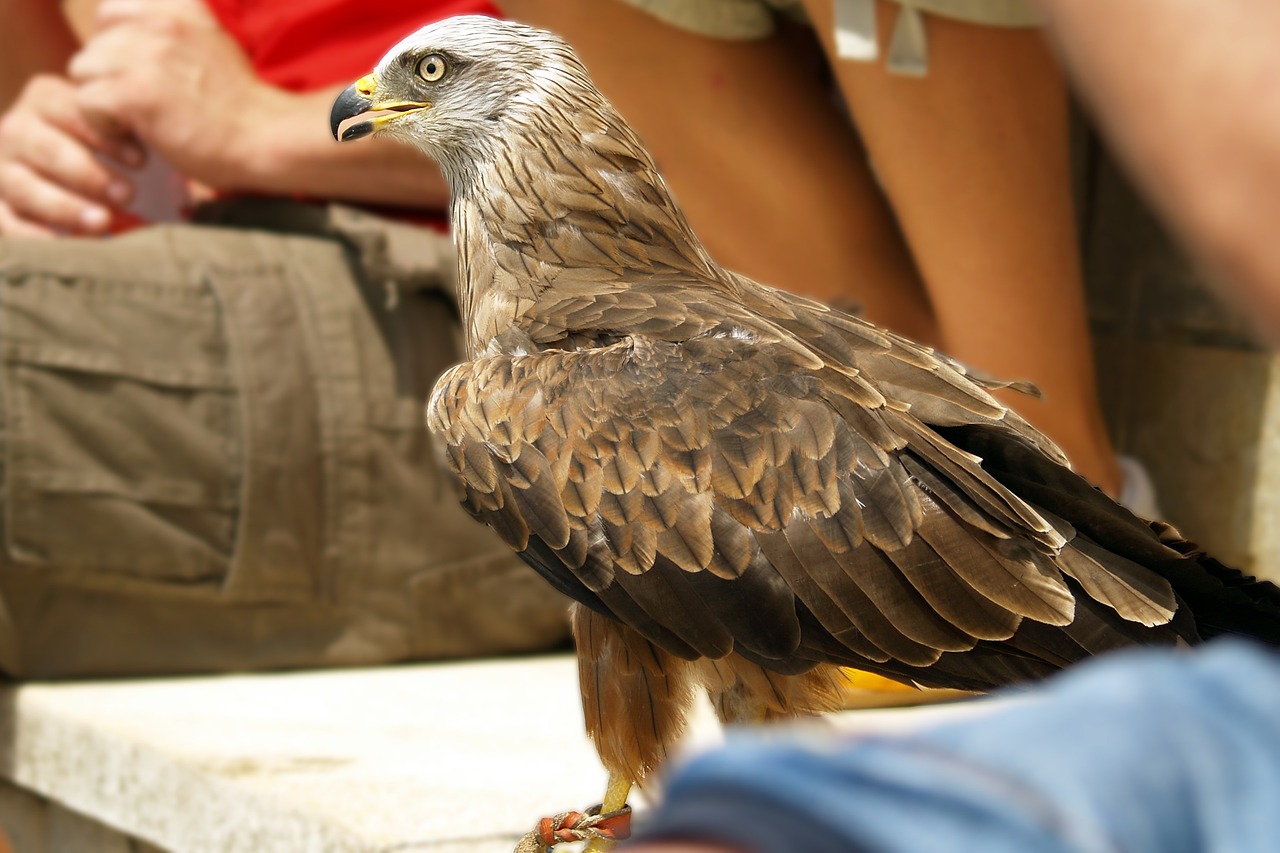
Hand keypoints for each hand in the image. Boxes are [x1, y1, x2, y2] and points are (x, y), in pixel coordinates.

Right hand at [0, 73, 142, 237]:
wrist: (80, 179)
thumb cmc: (110, 153)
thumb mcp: (120, 132)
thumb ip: (131, 123)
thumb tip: (161, 130)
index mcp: (46, 100)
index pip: (70, 110)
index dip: (105, 136)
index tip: (142, 162)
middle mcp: (17, 130)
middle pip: (44, 148)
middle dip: (87, 173)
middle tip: (128, 195)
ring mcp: (2, 169)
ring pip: (21, 185)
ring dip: (63, 206)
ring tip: (103, 223)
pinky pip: (4, 220)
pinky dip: (31, 234)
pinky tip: (63, 244)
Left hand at [68, 0, 285, 190]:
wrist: (267, 138)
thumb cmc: (240, 104)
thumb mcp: (209, 42)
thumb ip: (172, 31)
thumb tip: (126, 37)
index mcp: (177, 6)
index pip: (111, 13)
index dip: (118, 48)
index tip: (144, 75)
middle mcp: (158, 22)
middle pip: (94, 44)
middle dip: (109, 76)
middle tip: (144, 103)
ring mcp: (144, 55)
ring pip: (83, 70)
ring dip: (104, 98)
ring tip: (139, 120)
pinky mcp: (135, 92)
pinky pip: (87, 102)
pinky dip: (104, 124)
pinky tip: (136, 134)